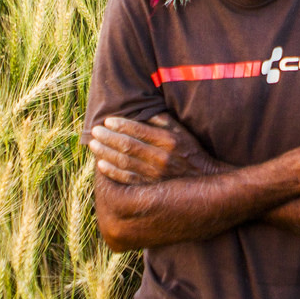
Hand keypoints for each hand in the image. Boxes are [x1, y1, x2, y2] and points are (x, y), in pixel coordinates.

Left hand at [87, 114, 217, 184]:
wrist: (205, 182)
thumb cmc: (192, 153)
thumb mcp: (183, 132)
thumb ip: (163, 120)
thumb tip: (144, 110)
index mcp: (169, 141)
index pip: (138, 131)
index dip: (120, 125)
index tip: (108, 121)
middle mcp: (161, 158)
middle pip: (127, 146)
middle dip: (108, 137)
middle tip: (95, 131)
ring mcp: (155, 176)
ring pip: (124, 163)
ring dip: (105, 153)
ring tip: (93, 144)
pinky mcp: (151, 189)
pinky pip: (127, 180)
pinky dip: (112, 172)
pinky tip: (101, 164)